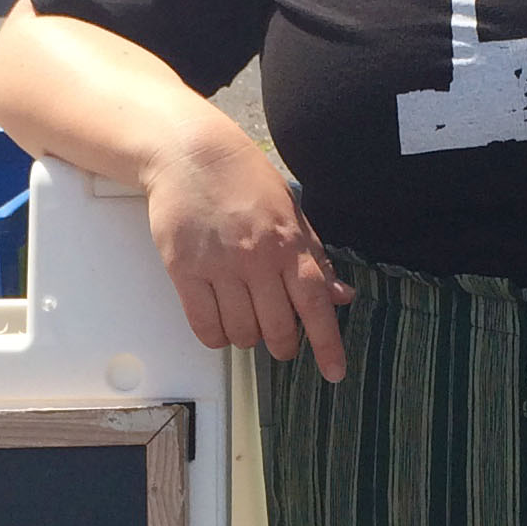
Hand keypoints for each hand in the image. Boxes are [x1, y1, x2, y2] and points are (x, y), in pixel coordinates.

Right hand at [139, 118, 352, 379]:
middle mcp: (257, 258)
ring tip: (245, 321)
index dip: (327, 344)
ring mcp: (219, 265)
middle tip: (280, 341)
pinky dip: (215, 336)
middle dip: (282, 345)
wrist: (190, 153)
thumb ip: (315, 257)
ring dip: (246, 338)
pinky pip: (203, 324)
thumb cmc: (242, 178)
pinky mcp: (184, 270)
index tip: (335, 372)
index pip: (316, 305)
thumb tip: (342, 296)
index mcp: (289, 243)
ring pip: (240, 331)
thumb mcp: (291, 212)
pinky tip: (219, 325)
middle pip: (277, 328)